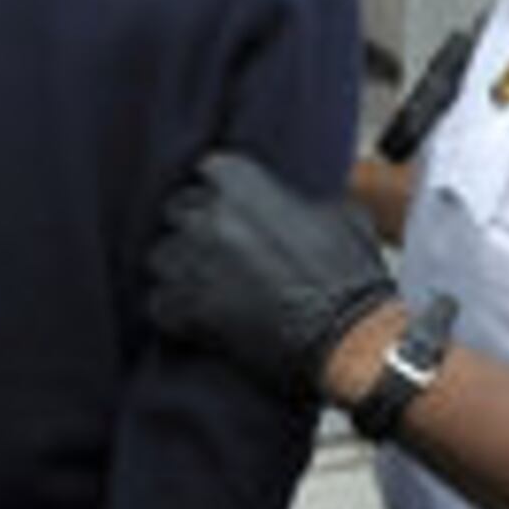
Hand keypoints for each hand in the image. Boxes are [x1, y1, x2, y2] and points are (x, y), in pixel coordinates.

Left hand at [148, 150, 394, 394]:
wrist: (349, 337)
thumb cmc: (349, 275)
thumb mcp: (339, 214)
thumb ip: (300, 198)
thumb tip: (297, 204)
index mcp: (240, 178)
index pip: (207, 171)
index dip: (219, 196)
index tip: (230, 213)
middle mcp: (206, 213)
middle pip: (177, 212)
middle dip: (194, 231)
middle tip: (219, 255)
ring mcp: (189, 259)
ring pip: (161, 256)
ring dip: (180, 271)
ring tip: (208, 289)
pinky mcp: (182, 305)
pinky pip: (159, 302)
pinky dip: (176, 312)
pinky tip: (201, 320)